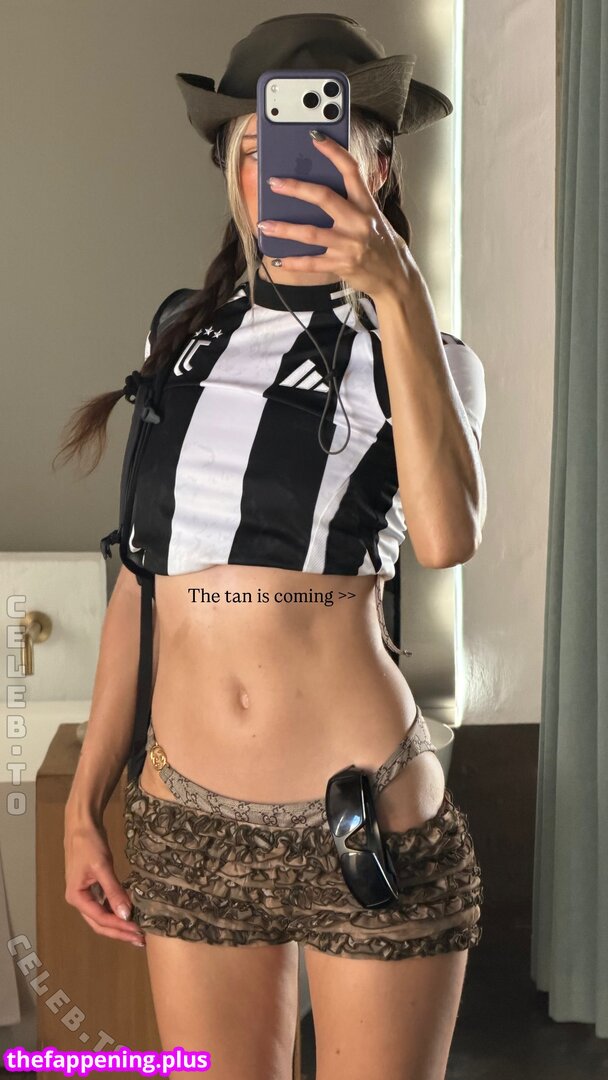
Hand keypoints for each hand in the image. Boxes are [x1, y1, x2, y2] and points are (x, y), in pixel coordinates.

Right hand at [64, 814, 144, 946]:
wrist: (82, 824)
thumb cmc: (89, 843)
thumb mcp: (102, 867)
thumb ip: (114, 891)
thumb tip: (126, 915)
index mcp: (77, 897)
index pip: (100, 919)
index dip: (120, 927)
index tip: (138, 931)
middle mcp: (79, 899)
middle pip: (100, 924)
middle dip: (120, 932)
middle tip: (141, 940)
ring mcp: (86, 894)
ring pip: (103, 916)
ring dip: (119, 924)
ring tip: (138, 931)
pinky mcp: (93, 886)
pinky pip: (105, 905)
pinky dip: (117, 911)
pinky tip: (130, 913)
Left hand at [257, 130, 414, 301]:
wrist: (395, 276)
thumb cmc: (381, 244)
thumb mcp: (373, 217)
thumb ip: (352, 203)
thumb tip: (319, 191)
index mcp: (366, 205)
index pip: (351, 171)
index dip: (333, 152)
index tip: (315, 137)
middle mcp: (358, 222)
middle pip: (324, 197)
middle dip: (296, 188)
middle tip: (273, 183)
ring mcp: (349, 245)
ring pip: (311, 233)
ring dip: (284, 229)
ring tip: (264, 224)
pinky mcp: (341, 265)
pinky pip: (312, 263)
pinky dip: (293, 262)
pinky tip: (278, 259)